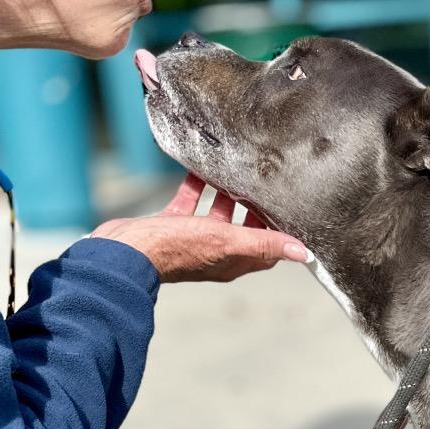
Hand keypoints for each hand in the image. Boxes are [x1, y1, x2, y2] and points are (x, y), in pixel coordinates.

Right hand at [89, 173, 311, 283]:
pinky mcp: (170, 226)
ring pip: (215, 215)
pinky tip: (199, 168)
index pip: (266, 249)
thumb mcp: (226, 240)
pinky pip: (188, 203)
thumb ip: (264, 244)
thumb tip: (304, 254)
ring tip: (236, 169)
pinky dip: (194, 187)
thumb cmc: (174, 249)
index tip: (286, 209)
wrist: (125, 251)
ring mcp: (191, 239)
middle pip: (242, 229)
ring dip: (225, 194)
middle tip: (264, 182)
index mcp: (232, 260)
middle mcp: (214, 252)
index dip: (278, 232)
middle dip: (253, 208)